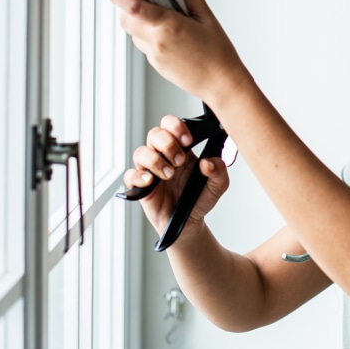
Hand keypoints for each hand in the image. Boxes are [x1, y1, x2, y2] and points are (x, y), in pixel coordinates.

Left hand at [102, 0, 250, 106]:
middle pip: (126, 20)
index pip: (134, 7)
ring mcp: (154, 56)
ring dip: (139, 21)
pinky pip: (144, 45)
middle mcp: (157, 42)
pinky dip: (149, 35)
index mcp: (169, 26)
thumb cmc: (218, 54)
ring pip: (134, 33)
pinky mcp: (156, 65)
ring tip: (161, 16)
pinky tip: (169, 33)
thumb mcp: (207, 18)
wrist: (221, 84)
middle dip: (127, 6)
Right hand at [125, 114, 229, 238]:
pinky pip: (130, 175)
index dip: (176, 127)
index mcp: (181, 148)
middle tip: (179, 160)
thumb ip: (219, 171)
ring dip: (155, 160)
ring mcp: (151, 170)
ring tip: (169, 175)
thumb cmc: (199, 199)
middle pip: (155, 134)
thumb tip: (208, 162)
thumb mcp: (217, 186)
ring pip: (141, 152)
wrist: (189, 223)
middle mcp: (163, 155)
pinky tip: (150, 181)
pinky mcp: (141, 187)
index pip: (172, 125)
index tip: (188, 140)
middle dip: (167, 144)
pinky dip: (138, 176)